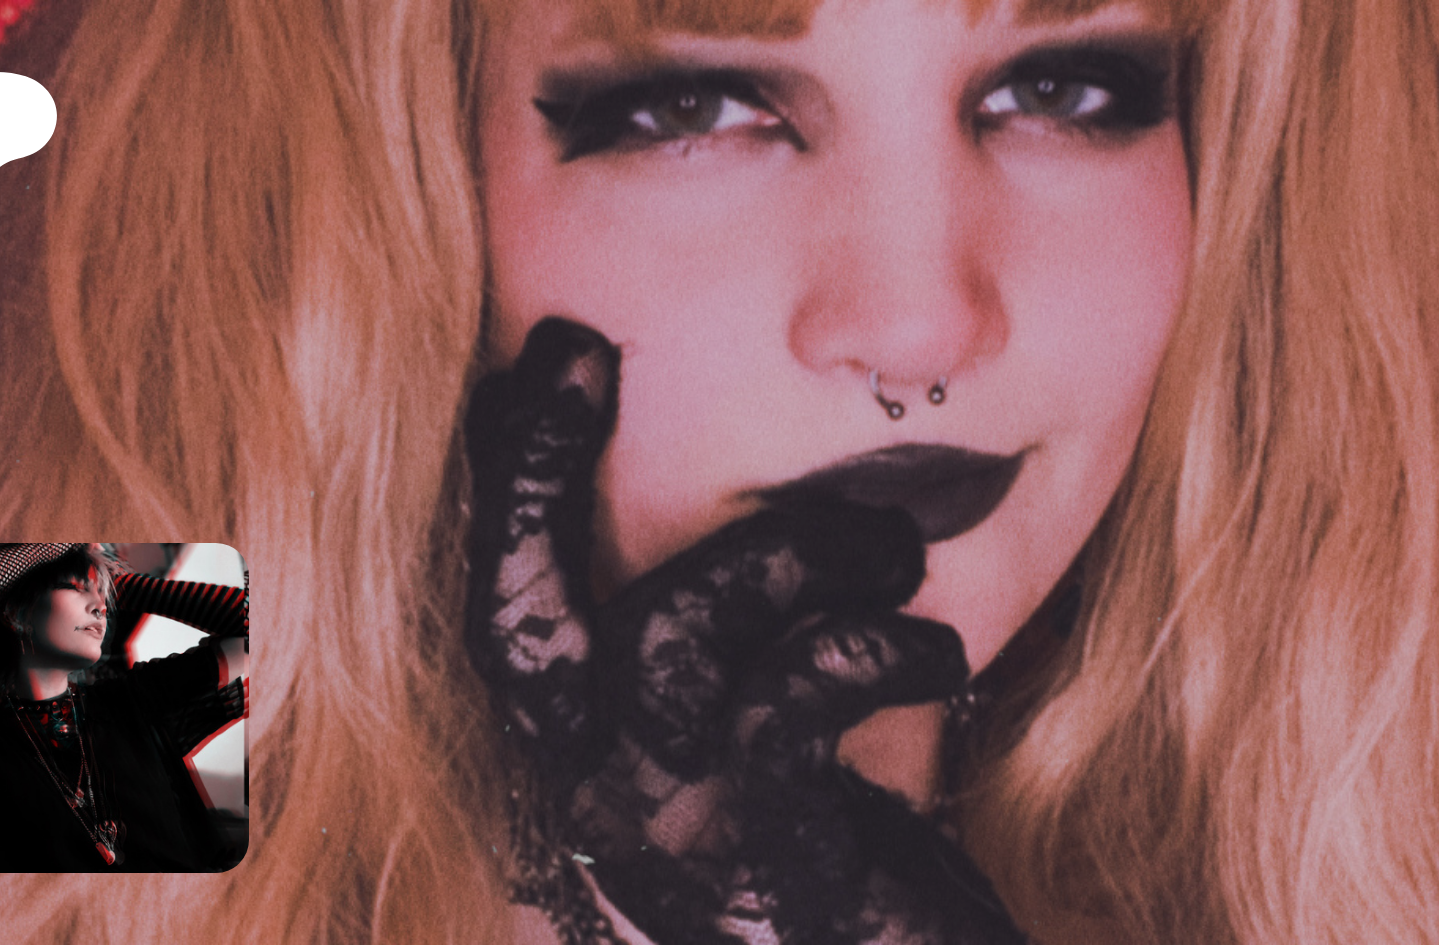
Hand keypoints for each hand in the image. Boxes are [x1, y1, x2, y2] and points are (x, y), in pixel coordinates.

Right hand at [465, 317, 1028, 944]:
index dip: (506, 484)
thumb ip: (723, 651)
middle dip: (536, 472)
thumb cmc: (845, 862)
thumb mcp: (763, 747)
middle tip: (582, 352)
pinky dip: (871, 641)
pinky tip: (935, 651)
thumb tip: (740, 500)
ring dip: (797, 554)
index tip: (551, 363)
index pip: (504, 615)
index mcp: (586, 766)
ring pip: (671, 633)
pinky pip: (788, 695)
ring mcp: (663, 831)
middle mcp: (592, 800)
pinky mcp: (756, 850)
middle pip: (518, 615)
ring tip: (895, 551)